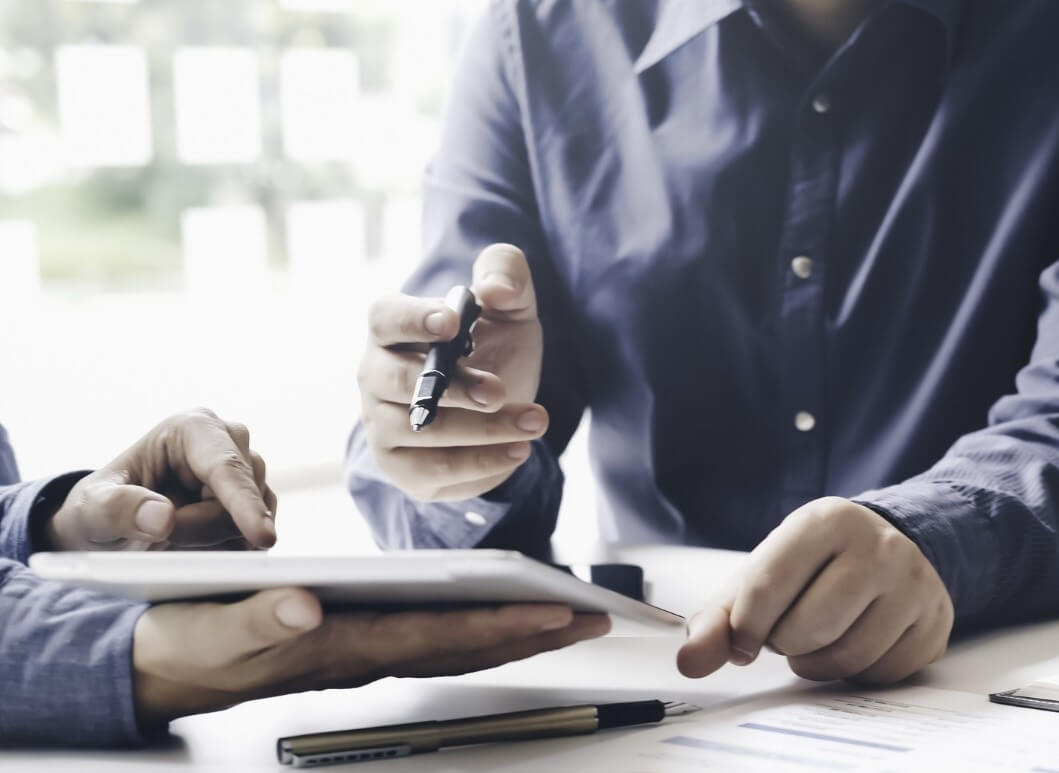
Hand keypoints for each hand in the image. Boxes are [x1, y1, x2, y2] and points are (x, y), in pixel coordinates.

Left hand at [47, 408, 276, 550]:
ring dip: (213, 542)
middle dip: (203, 530)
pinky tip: (197, 547)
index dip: (244, 504)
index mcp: (192, 428)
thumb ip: (117, 509)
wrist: (111, 526)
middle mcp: (230, 441)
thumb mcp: (90, 510)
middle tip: (161, 537)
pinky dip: (228, 550)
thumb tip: (164, 518)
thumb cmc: (100, 510)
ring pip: (254, 520)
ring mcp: (249, 470)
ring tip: (173, 538)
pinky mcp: (258, 501)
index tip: (262, 538)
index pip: (226, 467)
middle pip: (241, 498)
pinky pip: (258, 535)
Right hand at [132, 590, 610, 724]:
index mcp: (340, 647)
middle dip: (534, 630)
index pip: (437, 637)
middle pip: (466, 644)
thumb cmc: (188, 644)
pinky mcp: (359, 635)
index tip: (555, 609)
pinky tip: (504, 610)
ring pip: (458, 640)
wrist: (161, 662)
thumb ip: (257, 619)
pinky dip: (480, 622)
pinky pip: (436, 632)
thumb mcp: (212, 631)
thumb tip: (305, 607)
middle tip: (595, 614)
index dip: (498, 623)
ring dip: (517, 628)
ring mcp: (367, 648)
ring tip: (571, 612)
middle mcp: (366, 652)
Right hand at [358, 244, 547, 501]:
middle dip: (453, 388)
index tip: (452, 323)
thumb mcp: (512, 309)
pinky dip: (480, 463)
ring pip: (420, 432)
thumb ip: (506, 277)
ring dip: (482, 430)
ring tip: (535, 422)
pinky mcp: (400, 467)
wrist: (501, 411)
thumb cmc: (494, 349)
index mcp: (394, 328)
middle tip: (499, 391)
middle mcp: (375, 375)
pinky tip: (519, 449)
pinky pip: (433, 470)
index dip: (413, 318)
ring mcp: (381, 424)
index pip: (385, 317)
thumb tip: (494, 288)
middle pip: (397, 381)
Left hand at [677, 497, 952, 683]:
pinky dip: (857, 672)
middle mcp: (878, 545)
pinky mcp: (935, 621)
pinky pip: (881, 674)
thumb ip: (718, 619)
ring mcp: (914, 583)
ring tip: (818, 638)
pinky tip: (855, 643)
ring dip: (818, 663)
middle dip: (786, 642)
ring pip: (846, 656)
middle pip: (808, 628)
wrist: (885, 549)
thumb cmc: (814, 565)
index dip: (745, 628)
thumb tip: (690, 661)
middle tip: (789, 630)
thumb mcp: (762, 575)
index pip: (767, 587)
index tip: (744, 638)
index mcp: (826, 520)